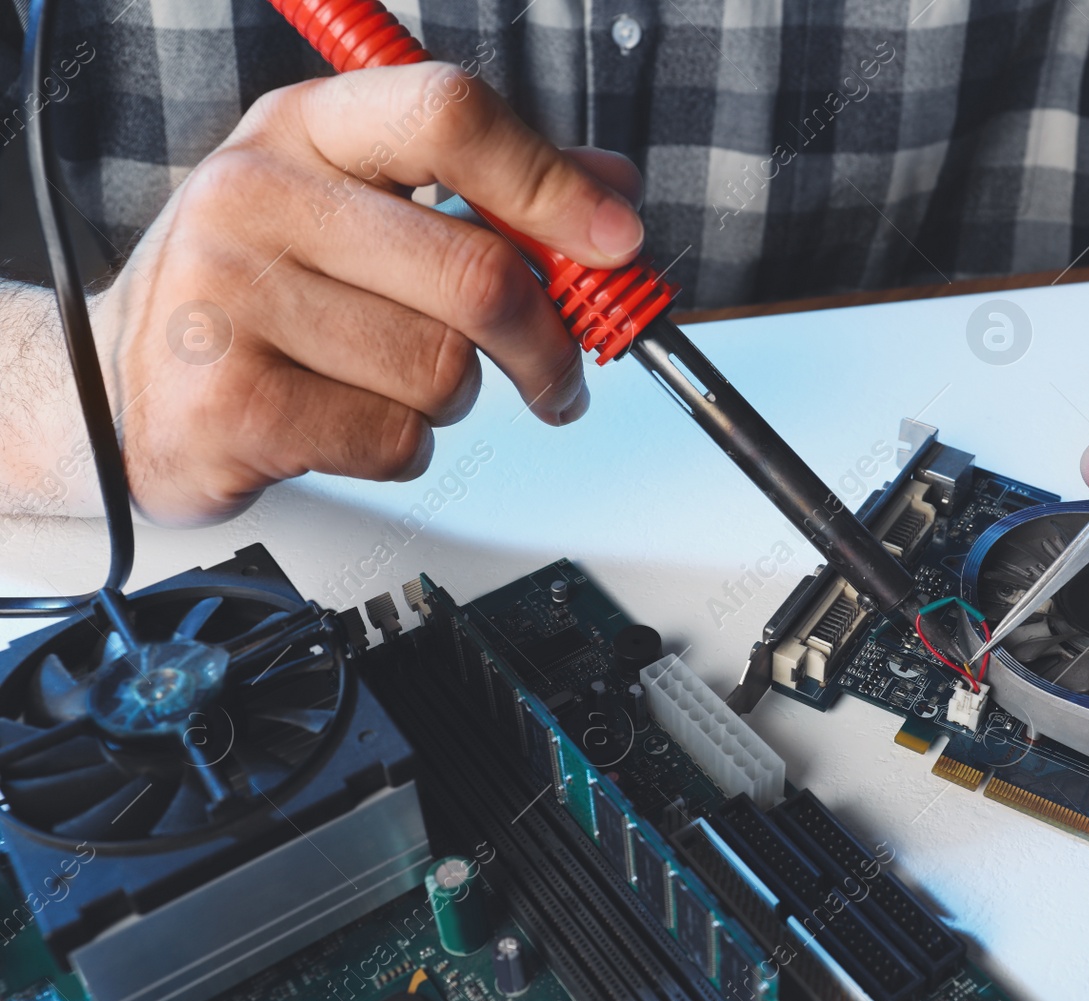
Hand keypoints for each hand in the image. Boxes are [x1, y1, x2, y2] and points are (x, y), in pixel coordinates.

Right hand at [93, 62, 643, 524]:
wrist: (124, 381)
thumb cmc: (264, 287)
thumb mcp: (362, 204)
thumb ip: (491, 193)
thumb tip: (614, 195)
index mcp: (306, 128)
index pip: (451, 116)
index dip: (553, 184)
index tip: (616, 243)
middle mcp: (257, 196)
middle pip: (478, 275)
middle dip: (547, 343)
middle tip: (555, 373)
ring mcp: (230, 300)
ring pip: (444, 370)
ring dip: (452, 397)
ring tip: (392, 382)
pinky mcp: (230, 405)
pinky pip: (395, 439)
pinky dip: (400, 448)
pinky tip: (346, 422)